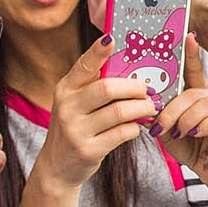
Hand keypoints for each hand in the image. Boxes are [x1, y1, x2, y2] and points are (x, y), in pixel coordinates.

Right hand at [33, 37, 155, 189]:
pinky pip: (122, 133)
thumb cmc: (74, 127)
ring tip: (151, 108)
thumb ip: (92, 86)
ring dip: (141, 108)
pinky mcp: (88, 150)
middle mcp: (67, 107)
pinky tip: (137, 126)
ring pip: (120, 112)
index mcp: (65, 89)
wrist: (56, 167)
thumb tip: (129, 69)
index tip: (112, 39)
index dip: (98, 51)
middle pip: (108, 88)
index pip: (84, 65)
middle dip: (134, 87)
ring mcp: (76, 130)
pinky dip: (135, 128)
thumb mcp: (74, 104)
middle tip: (148, 90)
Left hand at [155, 36, 207, 184]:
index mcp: (198, 93)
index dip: (192, 53)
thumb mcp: (167, 130)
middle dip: (172, 110)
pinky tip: (194, 135)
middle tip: (161, 126)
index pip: (194, 69)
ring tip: (179, 133)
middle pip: (192, 92)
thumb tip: (142, 106)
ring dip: (185, 120)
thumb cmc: (189, 147)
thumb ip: (158, 116)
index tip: (188, 35)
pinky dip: (200, 127)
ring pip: (202, 105)